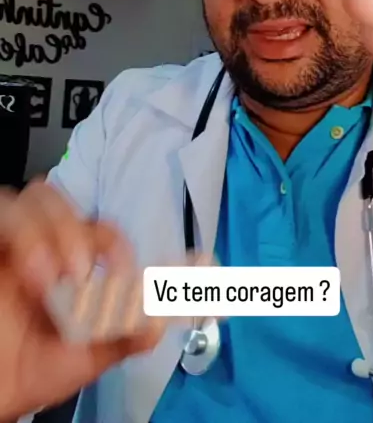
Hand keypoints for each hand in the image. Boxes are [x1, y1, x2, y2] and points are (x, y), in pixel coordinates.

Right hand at [0, 182, 166, 421]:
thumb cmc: (32, 370)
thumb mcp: (88, 356)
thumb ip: (125, 334)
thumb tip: (162, 318)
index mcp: (68, 263)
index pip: (100, 229)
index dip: (116, 243)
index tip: (123, 273)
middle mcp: (40, 245)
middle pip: (64, 200)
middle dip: (75, 230)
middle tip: (79, 273)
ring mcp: (12, 243)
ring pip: (35, 197)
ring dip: (48, 230)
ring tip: (49, 277)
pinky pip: (1, 211)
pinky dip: (23, 233)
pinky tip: (31, 271)